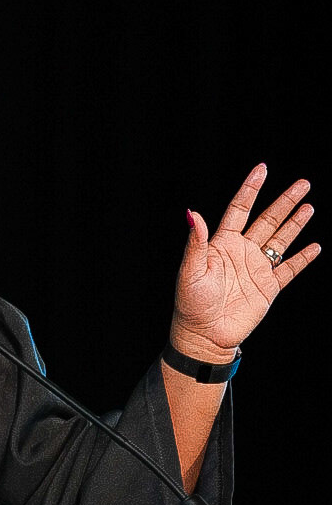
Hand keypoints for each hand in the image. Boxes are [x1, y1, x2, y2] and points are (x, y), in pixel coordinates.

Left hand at [170, 164, 318, 359]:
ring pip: (280, 240)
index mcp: (221, 243)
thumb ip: (196, 242)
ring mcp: (256, 268)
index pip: (239, 209)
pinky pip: (289, 269)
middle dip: (284, 202)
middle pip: (267, 220)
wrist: (204, 335)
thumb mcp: (191, 270)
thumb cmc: (191, 303)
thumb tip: (192, 213)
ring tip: (309, 206)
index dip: (251, 189)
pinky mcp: (268, 288)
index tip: (262, 169)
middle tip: (303, 184)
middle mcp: (242, 251)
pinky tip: (314, 246)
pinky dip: (302, 258)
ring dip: (295, 224)